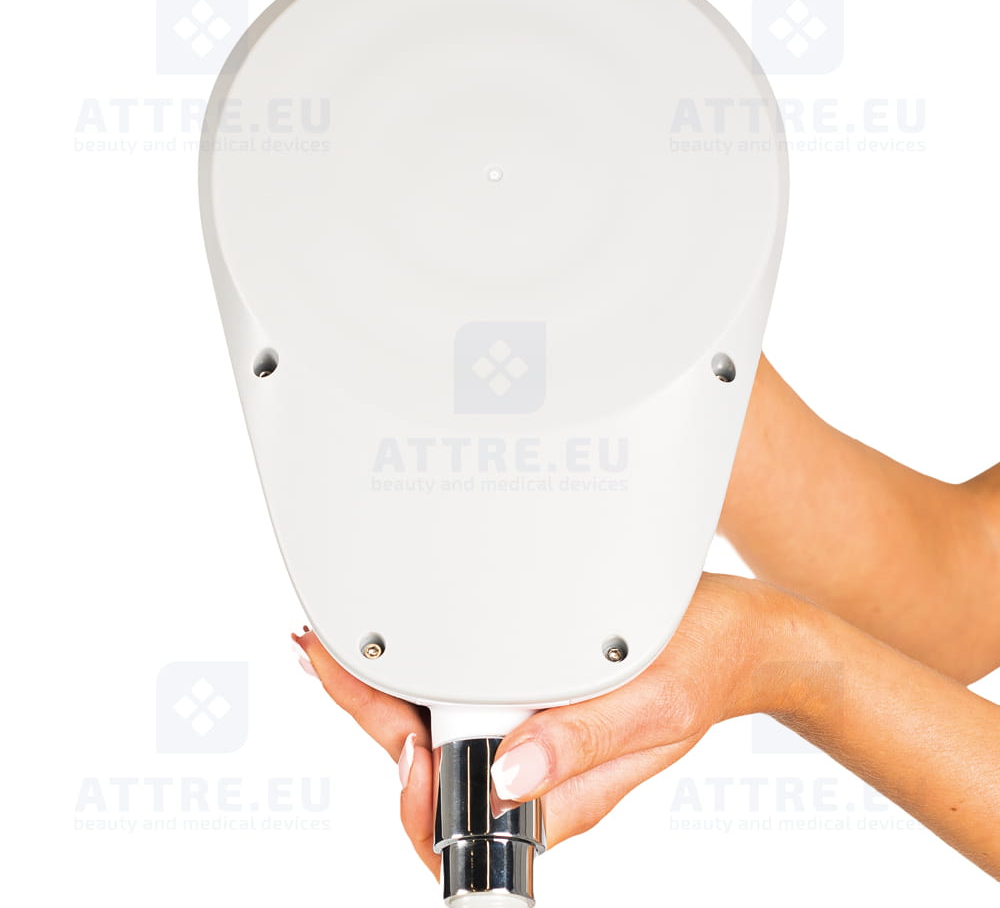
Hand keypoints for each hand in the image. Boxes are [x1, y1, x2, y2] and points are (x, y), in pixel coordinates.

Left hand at [293, 572, 795, 873]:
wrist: (739, 635)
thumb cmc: (705, 666)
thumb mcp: (654, 705)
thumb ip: (584, 743)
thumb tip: (509, 777)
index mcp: (562, 793)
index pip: (463, 819)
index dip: (412, 791)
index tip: (393, 740)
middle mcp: (535, 772)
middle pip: (430, 770)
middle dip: (368, 717)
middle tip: (322, 655)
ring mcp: (530, 739)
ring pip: (435, 736)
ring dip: (380, 696)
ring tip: (333, 645)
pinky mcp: (532, 704)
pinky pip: (458, 703)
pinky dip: (414, 678)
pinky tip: (390, 646)